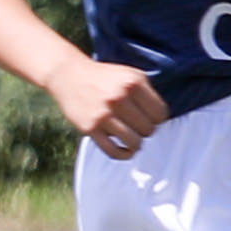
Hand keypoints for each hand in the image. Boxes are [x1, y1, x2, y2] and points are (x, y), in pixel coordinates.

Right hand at [47, 59, 170, 159]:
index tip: (149, 118)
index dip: (158, 119)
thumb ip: (146, 93)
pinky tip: (125, 151)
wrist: (69, 75)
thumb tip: (161, 121)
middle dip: (146, 130)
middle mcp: (119, 97)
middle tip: (137, 126)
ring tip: (132, 138)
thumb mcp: (129, 75)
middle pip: (148, 129)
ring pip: (134, 142)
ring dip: (136, 144)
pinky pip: (113, 151)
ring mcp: (104, 114)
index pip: (160, 113)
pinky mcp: (90, 128)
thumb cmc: (104, 77)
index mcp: (133, 82)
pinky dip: (123, 155)